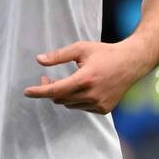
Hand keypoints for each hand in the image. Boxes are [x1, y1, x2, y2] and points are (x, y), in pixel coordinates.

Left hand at [24, 39, 139, 113]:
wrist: (131, 63)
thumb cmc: (105, 53)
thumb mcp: (81, 49)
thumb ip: (59, 56)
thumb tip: (39, 60)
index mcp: (85, 79)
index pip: (56, 90)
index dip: (39, 91)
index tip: (27, 92)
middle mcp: (92, 94)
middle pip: (60, 99)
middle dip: (50, 89)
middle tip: (46, 77)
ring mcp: (98, 104)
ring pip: (70, 104)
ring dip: (64, 94)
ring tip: (70, 80)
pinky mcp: (104, 109)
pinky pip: (81, 107)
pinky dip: (77, 99)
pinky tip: (85, 87)